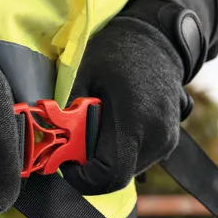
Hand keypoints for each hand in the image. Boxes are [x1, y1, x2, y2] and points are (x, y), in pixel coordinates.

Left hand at [61, 14, 184, 194]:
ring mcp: (167, 140)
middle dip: (91, 165)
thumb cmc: (117, 52)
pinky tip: (111, 126)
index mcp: (134, 122)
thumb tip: (48, 139)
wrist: (157, 39)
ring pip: (129, 169)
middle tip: (75, 142)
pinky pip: (140, 159)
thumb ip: (68, 112)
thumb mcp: (83, 75)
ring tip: (94, 128)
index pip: (111, 176)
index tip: (67, 163)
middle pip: (117, 175)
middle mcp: (156, 137)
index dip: (84, 179)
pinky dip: (120, 151)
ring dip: (106, 158)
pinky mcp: (169, 140)